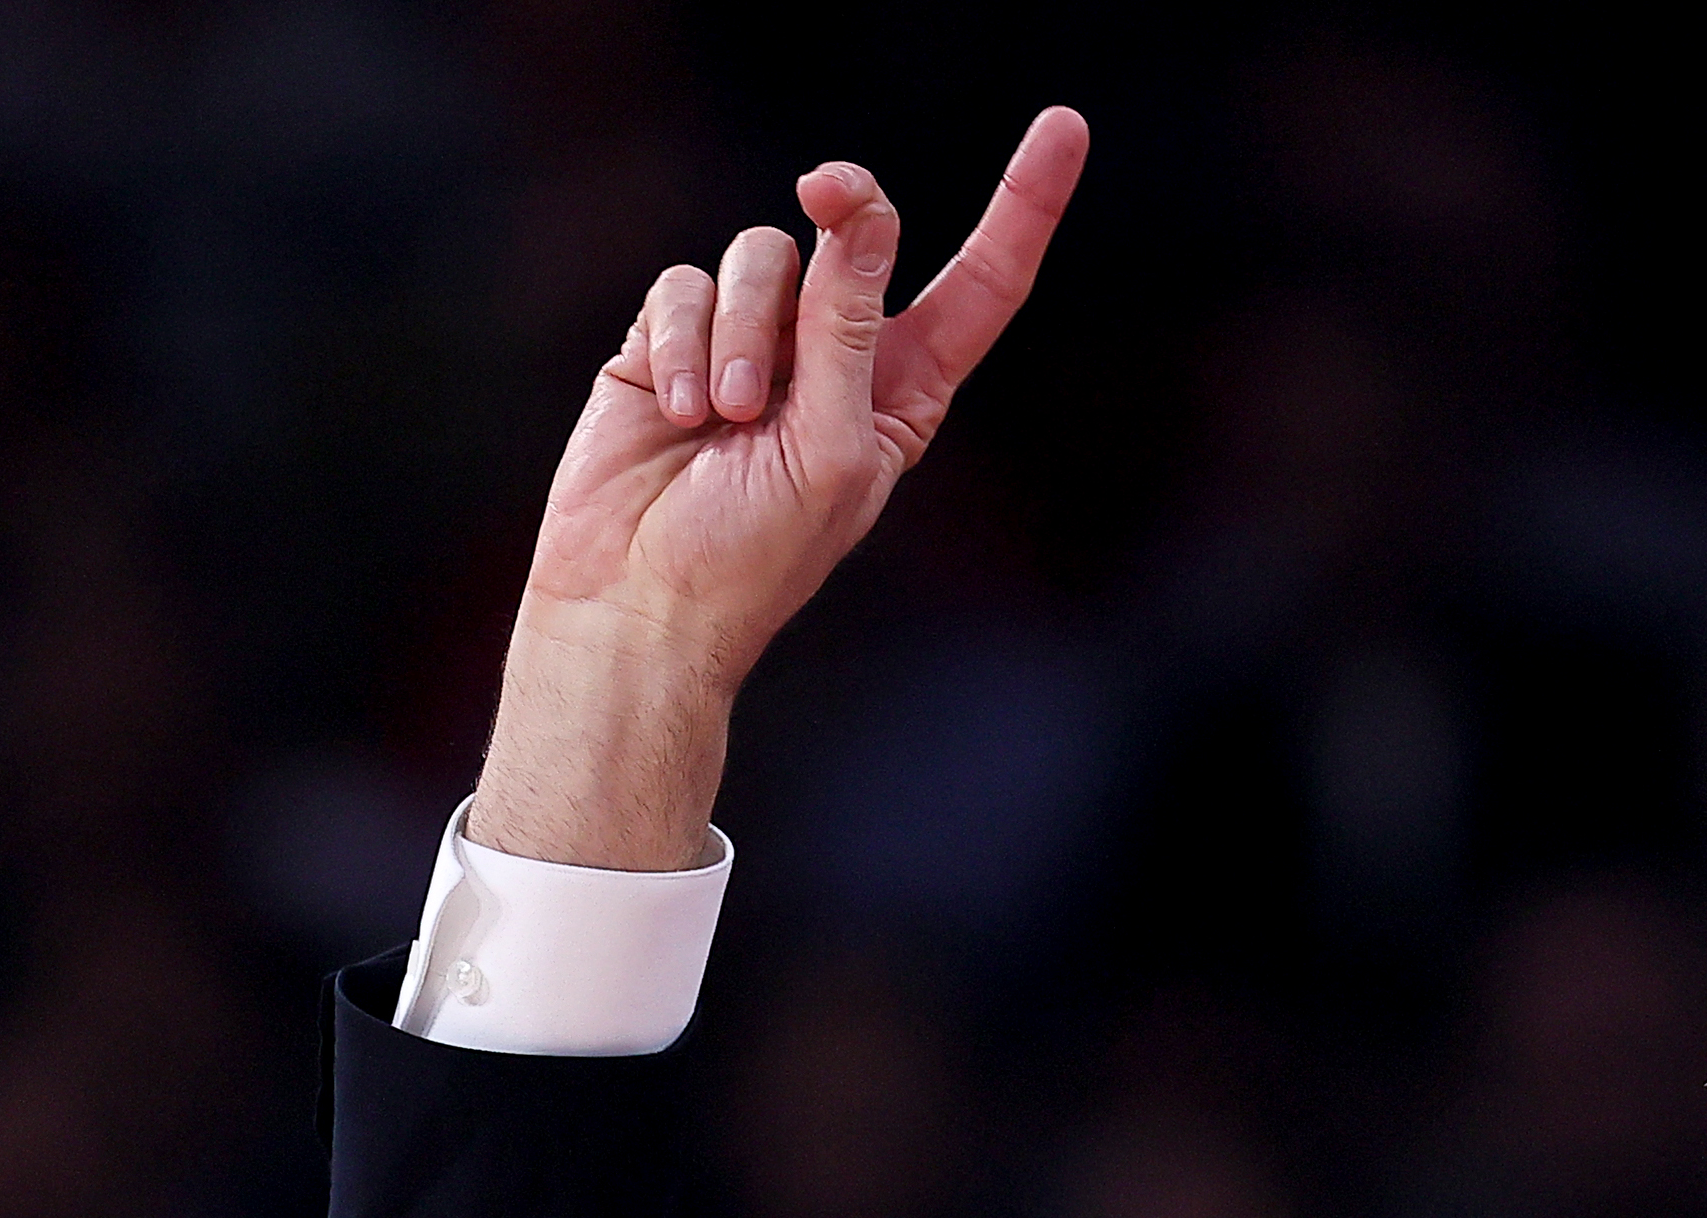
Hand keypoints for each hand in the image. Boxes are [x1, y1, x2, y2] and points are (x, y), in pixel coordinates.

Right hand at [475, 111, 1088, 867]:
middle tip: (826, 190)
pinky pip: (686, 284)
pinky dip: (683, 342)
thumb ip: (849, 327)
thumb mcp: (832, 446)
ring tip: (726, 418)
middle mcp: (835, 355)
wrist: (640, 603)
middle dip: (849, 206)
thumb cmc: (754, 556)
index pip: (981, 284)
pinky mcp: (672, 340)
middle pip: (859, 235)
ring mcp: (753, 341)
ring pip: (764, 253)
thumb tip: (864, 214)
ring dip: (745, 329)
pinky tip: (678, 412)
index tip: (1065, 126)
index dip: (1023, 206)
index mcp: (905, 391)